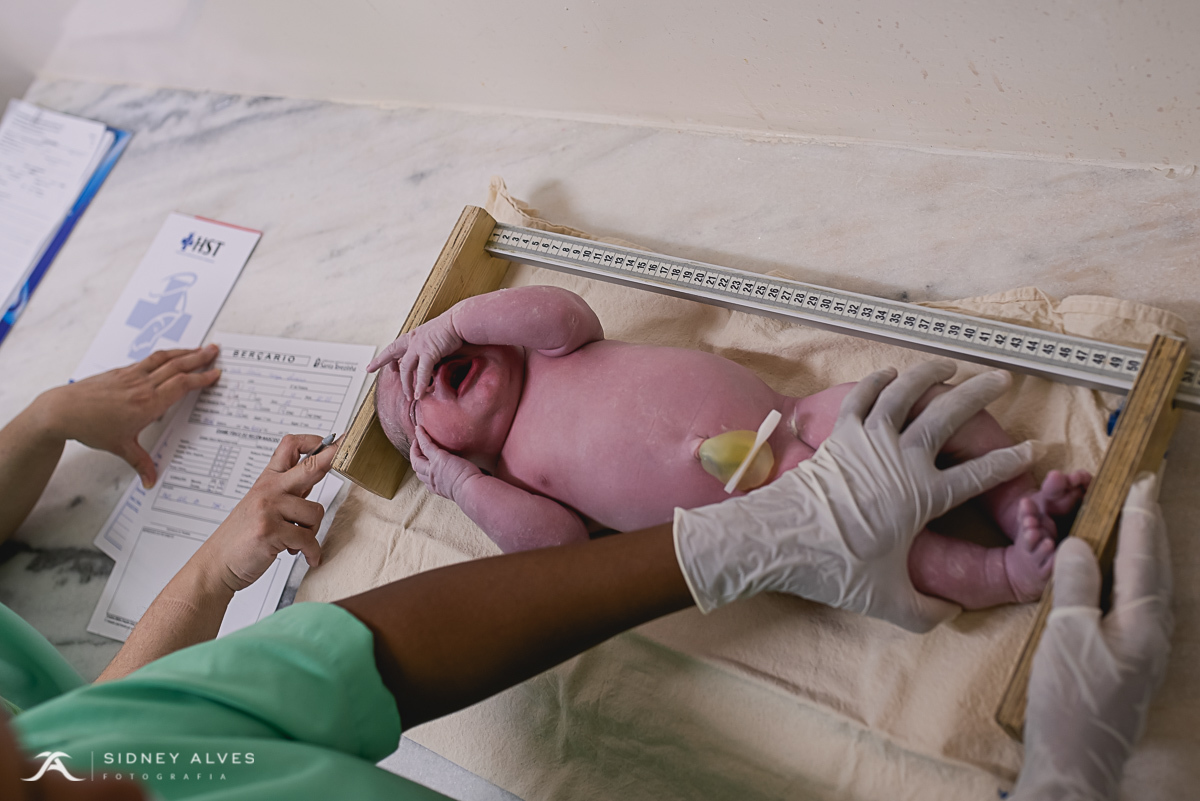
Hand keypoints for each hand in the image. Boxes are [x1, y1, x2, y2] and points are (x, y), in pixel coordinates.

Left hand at [38, 345, 220, 487]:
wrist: (63, 411)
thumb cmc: (90, 426)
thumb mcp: (120, 447)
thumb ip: (141, 462)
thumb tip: (151, 480)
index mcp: (148, 404)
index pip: (181, 386)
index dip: (201, 378)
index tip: (215, 373)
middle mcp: (142, 386)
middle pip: (177, 367)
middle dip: (198, 358)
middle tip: (215, 351)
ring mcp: (132, 375)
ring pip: (164, 359)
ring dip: (184, 352)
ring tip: (198, 348)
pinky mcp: (121, 371)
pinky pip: (149, 359)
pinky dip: (164, 355)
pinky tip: (169, 355)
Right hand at [197, 434, 336, 591]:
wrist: (216, 563)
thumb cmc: (242, 536)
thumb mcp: (262, 504)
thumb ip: (289, 490)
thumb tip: (317, 473)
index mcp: (268, 480)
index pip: (290, 446)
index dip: (314, 441)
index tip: (333, 440)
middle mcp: (269, 490)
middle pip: (309, 466)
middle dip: (331, 457)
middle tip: (344, 450)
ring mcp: (269, 509)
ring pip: (315, 513)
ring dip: (312, 531)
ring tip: (296, 540)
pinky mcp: (270, 532)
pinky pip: (308, 540)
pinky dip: (311, 552)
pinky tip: (307, 557)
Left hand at [367, 314, 461, 399]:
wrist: (462, 320)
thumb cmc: (454, 329)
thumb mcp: (438, 339)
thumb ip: (432, 350)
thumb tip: (433, 362)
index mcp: (415, 336)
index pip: (396, 347)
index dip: (387, 356)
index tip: (379, 364)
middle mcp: (413, 340)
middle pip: (392, 353)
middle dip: (380, 361)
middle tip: (369, 369)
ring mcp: (419, 346)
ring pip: (406, 368)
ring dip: (406, 384)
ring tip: (410, 397)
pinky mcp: (429, 352)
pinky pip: (422, 372)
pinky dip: (420, 384)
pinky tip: (420, 395)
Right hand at [410, 425, 481, 501]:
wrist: (471, 489)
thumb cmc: (471, 491)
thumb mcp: (460, 490)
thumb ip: (458, 484)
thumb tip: (467, 479)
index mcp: (438, 488)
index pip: (425, 481)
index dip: (423, 474)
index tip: (426, 468)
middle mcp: (432, 480)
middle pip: (417, 469)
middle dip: (415, 458)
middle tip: (416, 450)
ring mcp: (432, 469)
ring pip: (417, 458)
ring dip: (415, 448)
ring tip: (416, 439)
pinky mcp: (438, 458)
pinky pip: (425, 445)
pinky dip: (421, 436)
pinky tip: (419, 429)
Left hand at [673, 361, 1037, 632]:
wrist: (780, 540)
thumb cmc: (835, 569)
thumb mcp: (889, 602)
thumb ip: (927, 611)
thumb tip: (951, 613)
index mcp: (923, 495)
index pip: (979, 474)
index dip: (1010, 461)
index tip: (1033, 449)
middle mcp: (901, 458)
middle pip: (949, 416)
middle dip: (980, 394)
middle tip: (1001, 379)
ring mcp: (868, 440)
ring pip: (905, 393)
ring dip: (929, 374)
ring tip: (949, 364)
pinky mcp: (838, 434)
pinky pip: (862, 399)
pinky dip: (877, 383)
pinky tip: (889, 374)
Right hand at [1012, 473, 1172, 800]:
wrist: (1075, 763)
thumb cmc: (1070, 700)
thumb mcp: (1067, 634)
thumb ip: (1076, 584)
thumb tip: (1079, 544)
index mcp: (1144, 622)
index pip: (1143, 556)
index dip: (1141, 517)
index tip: (1141, 482)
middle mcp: (1152, 634)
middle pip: (1154, 570)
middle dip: (1149, 530)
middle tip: (1144, 492)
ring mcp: (1142, 652)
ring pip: (1146, 588)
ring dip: (1139, 552)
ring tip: (1132, 524)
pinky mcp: (1126, 665)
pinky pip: (1132, 606)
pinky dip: (1125, 579)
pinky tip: (1113, 579)